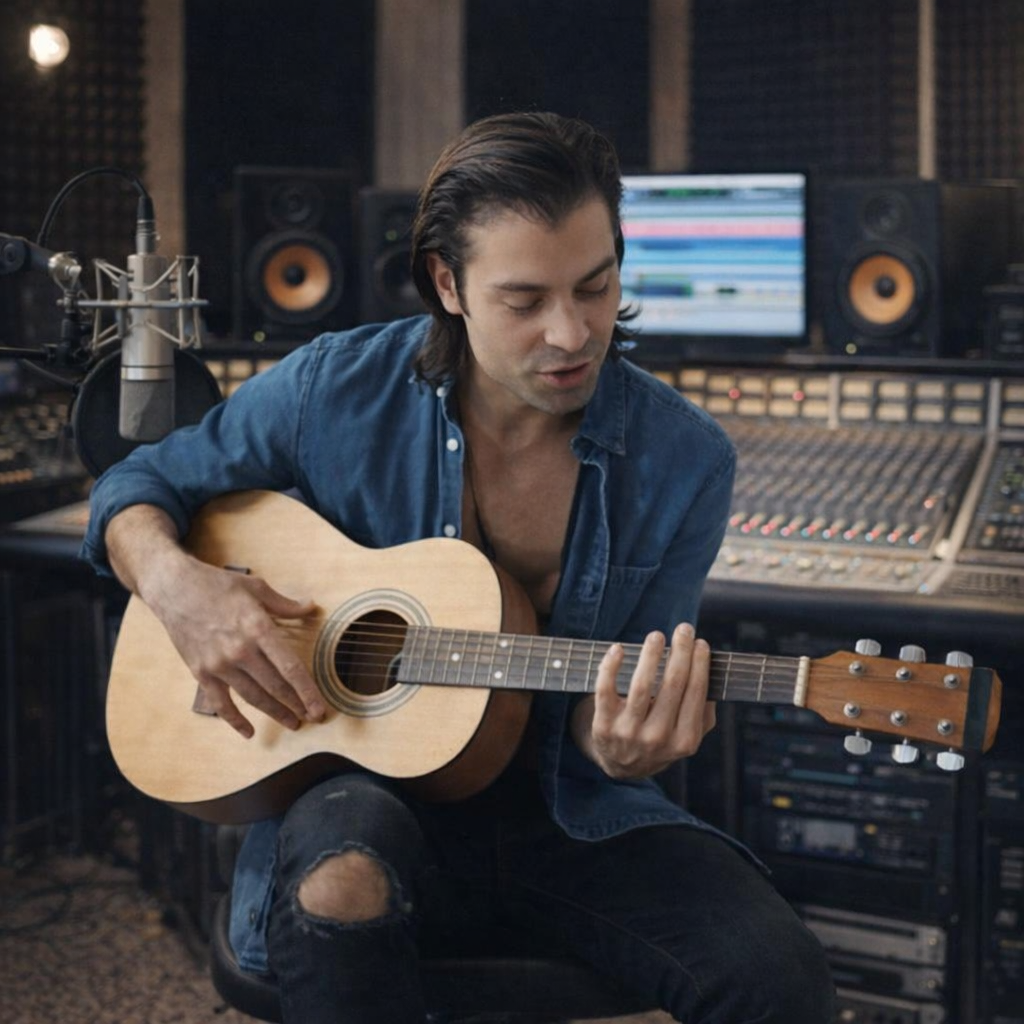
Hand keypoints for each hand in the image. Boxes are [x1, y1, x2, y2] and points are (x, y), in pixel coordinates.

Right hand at [146, 555, 325, 738]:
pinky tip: (249, 732)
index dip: (308, 690)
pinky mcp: (201, 672)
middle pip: (275, 686)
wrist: (173, 588)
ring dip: (274, 713)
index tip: (320, 707)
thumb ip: (285, 604)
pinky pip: (220, 703)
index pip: (290, 667)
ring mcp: (219, 664)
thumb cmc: (217, 585)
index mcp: (258, 628)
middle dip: (297, 705)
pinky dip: (235, 720)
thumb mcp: (256, 587)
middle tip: (313, 718)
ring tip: (292, 723)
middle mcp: (240, 650)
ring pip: (253, 697)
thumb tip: (311, 606)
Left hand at [573, 623, 715, 778]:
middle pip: (672, 685)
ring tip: (656, 636)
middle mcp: (657, 738)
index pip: (695, 694)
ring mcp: (628, 733)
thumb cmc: (659, 740)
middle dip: (681, 652)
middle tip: (684, 629)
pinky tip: (618, 649)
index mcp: (684, 741)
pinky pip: (605, 690)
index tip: (700, 642)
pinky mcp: (602, 726)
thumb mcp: (686, 738)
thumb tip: (711, 680)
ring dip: (650, 655)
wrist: (620, 764)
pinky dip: (611, 666)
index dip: (699, 665)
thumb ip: (703, 716)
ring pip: (640, 685)